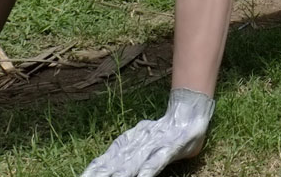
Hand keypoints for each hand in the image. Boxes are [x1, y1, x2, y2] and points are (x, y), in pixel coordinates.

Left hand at [81, 89, 214, 176]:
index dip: (92, 170)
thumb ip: (129, 153)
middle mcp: (135, 144)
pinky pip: (156, 161)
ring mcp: (152, 145)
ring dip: (119, 175)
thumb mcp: (142, 141)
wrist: (189, 111)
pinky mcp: (169, 147)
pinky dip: (147, 170)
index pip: (103, 161)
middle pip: (113, 165)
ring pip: (131, 164)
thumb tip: (113, 164)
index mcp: (126, 143)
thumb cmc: (165, 132)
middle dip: (100, 176)